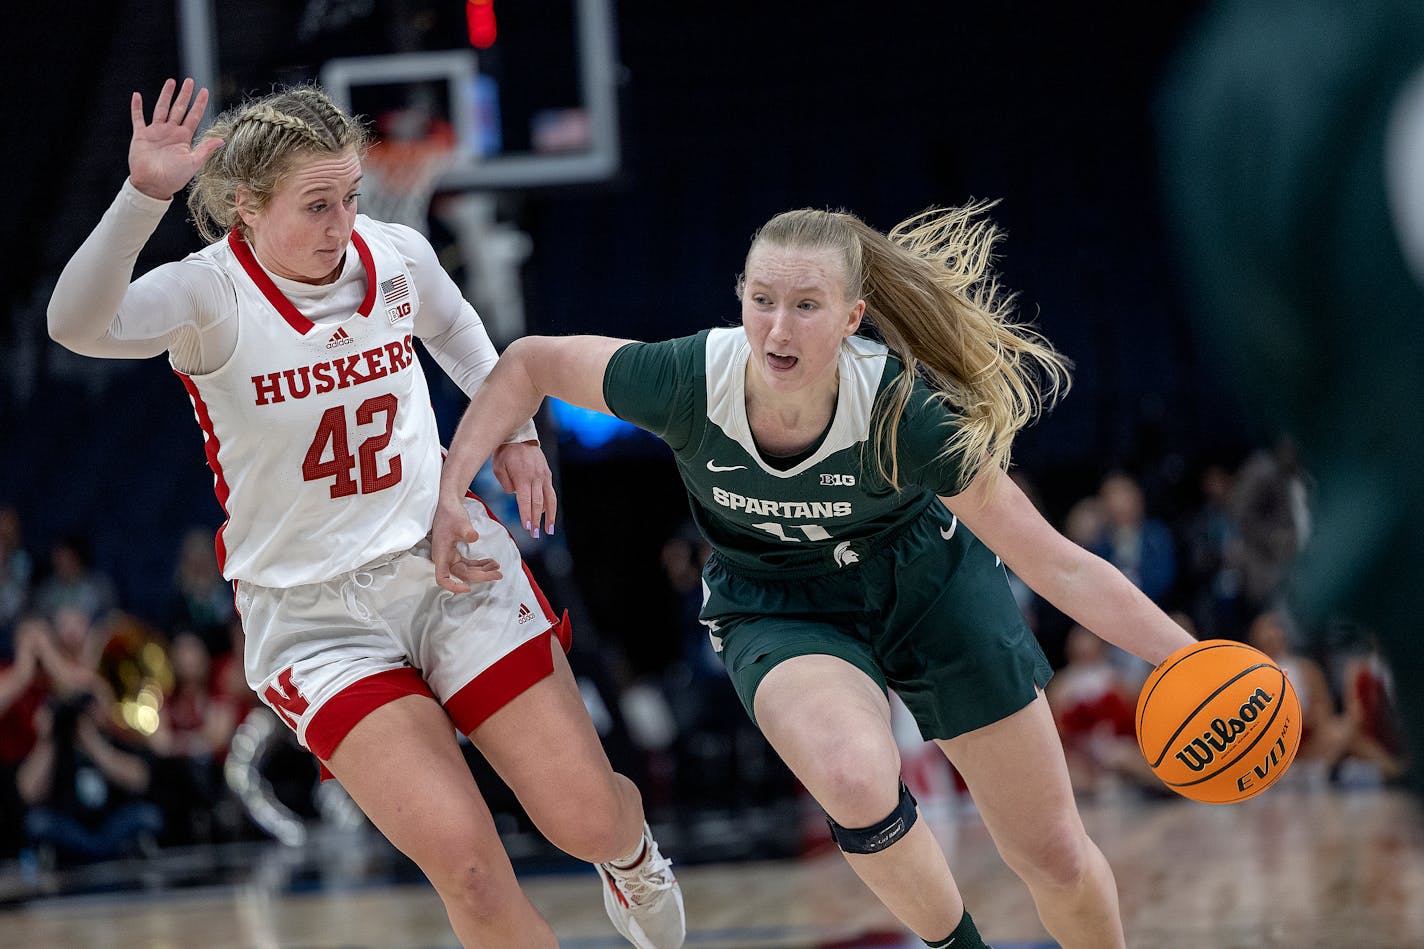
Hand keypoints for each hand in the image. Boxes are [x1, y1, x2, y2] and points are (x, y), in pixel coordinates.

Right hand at [128, 78, 223, 200]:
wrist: (153, 185)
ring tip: (171, 82)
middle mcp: (171, 132)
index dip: (199, 104)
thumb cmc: (174, 177)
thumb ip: (205, 149)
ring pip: (161, 109)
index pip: (193, 116)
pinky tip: (137, 95)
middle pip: (179, 108)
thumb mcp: (193, 162)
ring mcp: (156, 132)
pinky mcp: (141, 135)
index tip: (204, 90)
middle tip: (190, 81)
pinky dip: (137, 107)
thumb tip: (222, 140)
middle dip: (184, 95)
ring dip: (165, 95)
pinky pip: (138, 118)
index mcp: (184, 138)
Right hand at [432, 495, 503, 592]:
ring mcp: (451, 557)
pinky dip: (480, 565)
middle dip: (481, 576)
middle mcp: (445, 559)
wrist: (448, 505)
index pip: (442, 578)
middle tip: (498, 574)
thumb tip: (474, 537)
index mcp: (441, 554)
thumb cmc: (451, 514)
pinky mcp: (456, 554)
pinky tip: (491, 562)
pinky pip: (469, 564)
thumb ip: (466, 531)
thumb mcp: (460, 522)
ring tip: (498, 567)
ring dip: (483, 571)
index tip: (468, 588)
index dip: (453, 586)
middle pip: (462, 575)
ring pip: (467, 571)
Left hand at [490, 441, 557, 537]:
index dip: (526, 515)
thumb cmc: (505, 453)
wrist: (518, 437)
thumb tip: (515, 495)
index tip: (528, 528)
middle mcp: (536, 477)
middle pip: (538, 503)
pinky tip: (548, 515)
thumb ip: (506, 484)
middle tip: (536, 534)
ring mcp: (543, 475)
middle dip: (537, 520)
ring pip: (549, 499)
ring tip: (549, 529)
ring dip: (549, 516)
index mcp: (522, 476)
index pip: (525, 501)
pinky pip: (550, 492)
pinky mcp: (547, 474)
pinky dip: (550, 505)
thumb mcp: (498, 468)